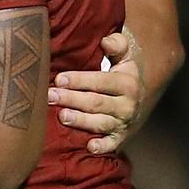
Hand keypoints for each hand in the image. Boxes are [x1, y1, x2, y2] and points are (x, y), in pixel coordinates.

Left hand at [49, 29, 143, 152]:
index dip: (80, 80)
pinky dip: (102, 147)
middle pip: (96, 102)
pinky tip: (89, 147)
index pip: (101, 81)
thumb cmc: (121, 71)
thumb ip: (117, 45)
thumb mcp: (124, 56)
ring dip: (82, 121)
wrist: (139, 94)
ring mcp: (123, 123)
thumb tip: (105, 41)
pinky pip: (112, 144)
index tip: (59, 79)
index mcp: (126, 83)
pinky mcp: (120, 137)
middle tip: (50, 96)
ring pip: (100, 123)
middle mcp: (127, 105)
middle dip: (72, 99)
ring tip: (62, 116)